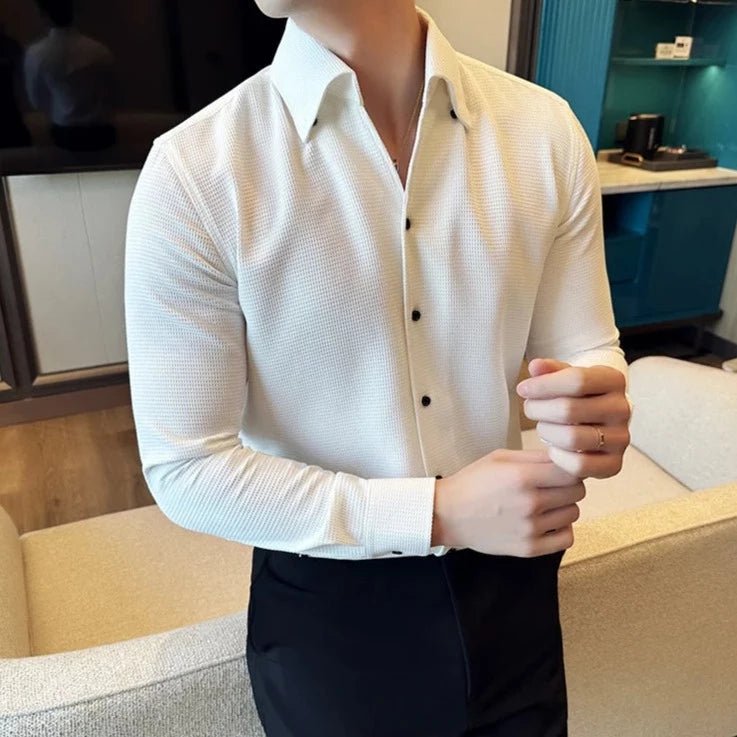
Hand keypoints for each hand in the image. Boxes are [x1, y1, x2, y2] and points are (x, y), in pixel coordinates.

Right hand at [432, 448, 584, 556]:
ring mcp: (531, 528)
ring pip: (574, 514)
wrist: (448, 515)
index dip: (569, 467)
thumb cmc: (473, 482)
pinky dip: (562, 529)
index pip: (571, 471)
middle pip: (577, 492)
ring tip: (545, 504)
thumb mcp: (500, 458)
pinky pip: (567, 538)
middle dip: (568, 485)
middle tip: (552, 485)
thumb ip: (534, 457)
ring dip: (564, 507)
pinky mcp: (530, 548)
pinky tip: (547, 522)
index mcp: (522, 477)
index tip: (560, 468)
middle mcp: (530, 503)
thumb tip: (565, 455)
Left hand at [516, 358, 631, 478]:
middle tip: (529, 409)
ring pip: (572, 438)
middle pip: (569, 410)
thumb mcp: (565, 377)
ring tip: (542, 426)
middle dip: (539, 409)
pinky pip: (579, 465)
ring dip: (546, 432)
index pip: (576, 379)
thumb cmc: (577, 395)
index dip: (543, 385)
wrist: (598, 419)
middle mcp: (622, 409)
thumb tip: (535, 366)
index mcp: (614, 380)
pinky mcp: (614, 464)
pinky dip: (559, 457)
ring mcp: (621, 439)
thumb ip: (549, 370)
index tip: (523, 389)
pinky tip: (553, 448)